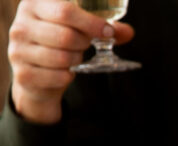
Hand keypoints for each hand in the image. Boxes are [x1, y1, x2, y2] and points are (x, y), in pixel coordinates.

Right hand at [8, 0, 134, 123]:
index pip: (65, 11)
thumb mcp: (77, 29)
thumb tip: (129, 32)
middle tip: (84, 44)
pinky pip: (59, 77)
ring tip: (71, 56)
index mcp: (34, 5)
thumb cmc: (59, 44)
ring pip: (63, 58)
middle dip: (84, 43)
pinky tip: (64, 71)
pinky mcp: (23, 73)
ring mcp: (18, 50)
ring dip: (76, 60)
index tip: (108, 32)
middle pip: (66, 36)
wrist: (35, 74)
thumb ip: (102, 29)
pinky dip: (68, 76)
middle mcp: (21, 25)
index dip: (91, 23)